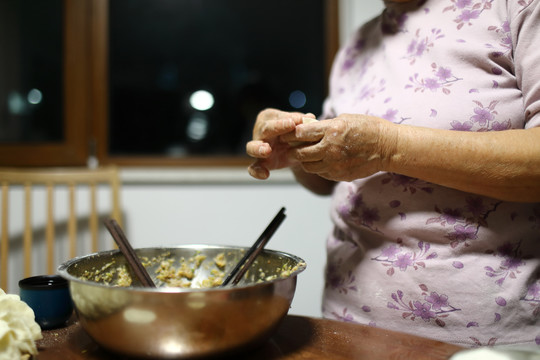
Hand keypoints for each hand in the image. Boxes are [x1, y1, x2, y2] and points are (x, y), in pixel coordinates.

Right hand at [246, 108, 315, 178]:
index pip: (276, 117)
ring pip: (252, 147)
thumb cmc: (294, 133)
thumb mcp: (300, 126)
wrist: (295, 151)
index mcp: (269, 117)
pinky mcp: (259, 162)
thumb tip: (310, 117)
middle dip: (276, 128)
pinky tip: (265, 175)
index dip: (287, 119)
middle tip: (290, 126)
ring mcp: (257, 147)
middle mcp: (260, 131)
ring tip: (267, 150)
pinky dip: (257, 171)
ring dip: (258, 148)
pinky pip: (253, 168)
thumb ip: (303, 122)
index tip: (298, 120)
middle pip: (264, 129)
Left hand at [281, 114, 396, 181]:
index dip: (292, 133)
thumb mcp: (345, 119)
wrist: (387, 147)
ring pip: (308, 166)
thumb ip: (325, 125)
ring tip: (308, 154)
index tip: (290, 133)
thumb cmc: (368, 129)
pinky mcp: (339, 175)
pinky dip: (318, 167)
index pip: (301, 133)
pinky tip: (323, 161)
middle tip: (293, 147)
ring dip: (305, 160)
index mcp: (331, 130)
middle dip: (294, 149)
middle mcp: (330, 148)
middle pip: (300, 153)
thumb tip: (308, 128)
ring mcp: (334, 164)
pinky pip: (320, 173)